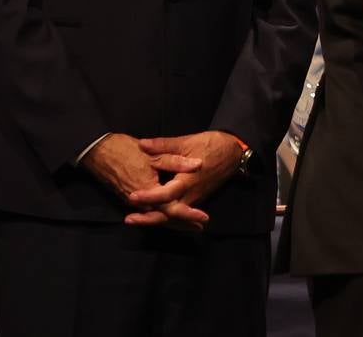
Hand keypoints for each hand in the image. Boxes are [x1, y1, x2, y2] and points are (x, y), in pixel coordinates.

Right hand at [81, 132, 204, 226]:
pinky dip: (161, 215)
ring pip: (157, 216)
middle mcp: (141, 203)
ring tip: (190, 225)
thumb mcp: (155, 154)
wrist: (100, 152)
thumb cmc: (126, 151)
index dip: (188, 215)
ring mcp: (134, 202)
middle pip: (165, 218)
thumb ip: (177, 162)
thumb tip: (198, 165)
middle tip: (200, 227)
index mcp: (149, 192)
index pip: (172, 210)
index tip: (203, 219)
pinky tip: (170, 214)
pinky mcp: (131, 199)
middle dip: (183, 223)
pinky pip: (149, 211)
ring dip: (173, 221)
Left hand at [124, 130, 240, 228]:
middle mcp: (191, 194)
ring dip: (155, 219)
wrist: (234, 151)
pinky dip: (166, 216)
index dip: (149, 196)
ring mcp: (195, 198)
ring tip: (135, 219)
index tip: (132, 195)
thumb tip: (142, 145)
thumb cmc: (211, 145)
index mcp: (188, 181)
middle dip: (148, 218)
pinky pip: (180, 212)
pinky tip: (154, 216)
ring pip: (174, 216)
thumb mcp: (187, 142)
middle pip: (168, 214)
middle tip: (129, 219)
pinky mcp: (197, 198)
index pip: (166, 194)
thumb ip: (164, 145)